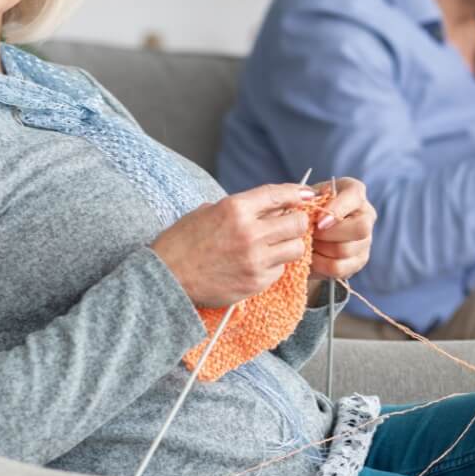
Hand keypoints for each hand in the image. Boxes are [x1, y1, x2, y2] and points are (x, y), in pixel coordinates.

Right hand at [151, 183, 314, 308]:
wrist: (166, 279)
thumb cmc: (182, 243)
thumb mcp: (207, 212)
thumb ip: (239, 208)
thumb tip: (267, 207)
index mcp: (235, 208)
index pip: (278, 195)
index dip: (297, 193)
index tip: (307, 194)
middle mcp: (249, 232)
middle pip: (297, 223)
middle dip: (296, 222)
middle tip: (288, 226)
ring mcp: (255, 259)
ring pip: (296, 248)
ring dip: (289, 245)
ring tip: (275, 247)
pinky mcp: (256, 282)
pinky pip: (280, 270)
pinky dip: (275, 266)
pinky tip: (258, 264)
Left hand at [308, 177, 375, 282]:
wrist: (308, 229)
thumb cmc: (307, 208)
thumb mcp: (306, 197)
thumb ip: (307, 197)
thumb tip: (310, 207)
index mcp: (355, 192)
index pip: (354, 198)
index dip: (336, 210)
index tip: (318, 222)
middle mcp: (367, 214)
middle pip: (360, 228)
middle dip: (329, 234)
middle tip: (311, 234)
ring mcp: (366, 240)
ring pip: (346, 249)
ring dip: (321, 249)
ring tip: (309, 244)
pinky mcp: (358, 261)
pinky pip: (339, 267)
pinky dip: (321, 264)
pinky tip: (312, 257)